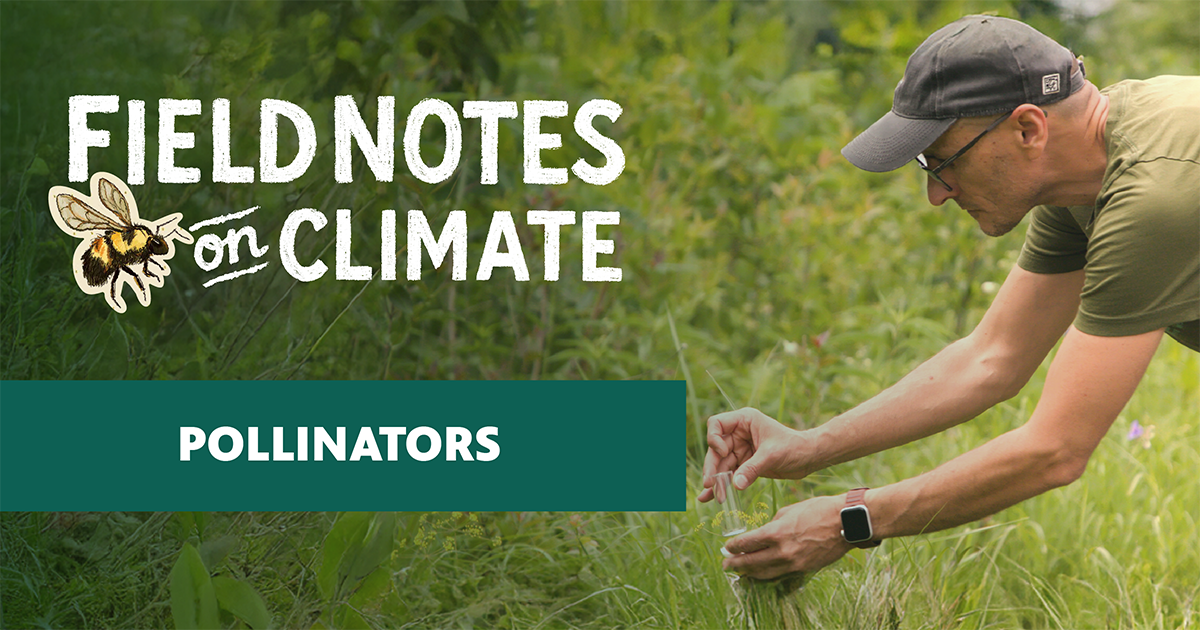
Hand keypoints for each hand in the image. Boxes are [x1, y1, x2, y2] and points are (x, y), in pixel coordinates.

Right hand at [699, 407, 814, 501]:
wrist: (809, 458)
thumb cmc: (794, 447)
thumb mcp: (772, 455)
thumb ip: (752, 469)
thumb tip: (736, 485)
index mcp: (744, 421)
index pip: (716, 424)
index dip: (714, 439)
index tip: (724, 453)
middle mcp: (739, 433)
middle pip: (715, 449)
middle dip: (712, 466)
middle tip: (710, 484)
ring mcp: (740, 449)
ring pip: (720, 464)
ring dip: (716, 480)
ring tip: (715, 497)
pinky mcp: (745, 464)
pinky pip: (728, 474)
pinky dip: (721, 485)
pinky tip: (709, 497)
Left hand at [721, 495, 851, 579]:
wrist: (846, 522)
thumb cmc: (819, 510)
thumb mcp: (789, 510)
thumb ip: (773, 523)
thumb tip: (765, 532)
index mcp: (776, 532)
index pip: (747, 544)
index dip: (734, 547)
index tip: (727, 548)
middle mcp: (782, 551)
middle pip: (751, 562)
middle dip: (736, 564)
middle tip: (726, 564)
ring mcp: (794, 562)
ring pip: (765, 572)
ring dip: (750, 573)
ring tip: (740, 571)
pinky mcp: (804, 568)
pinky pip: (780, 574)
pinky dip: (768, 574)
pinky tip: (762, 573)